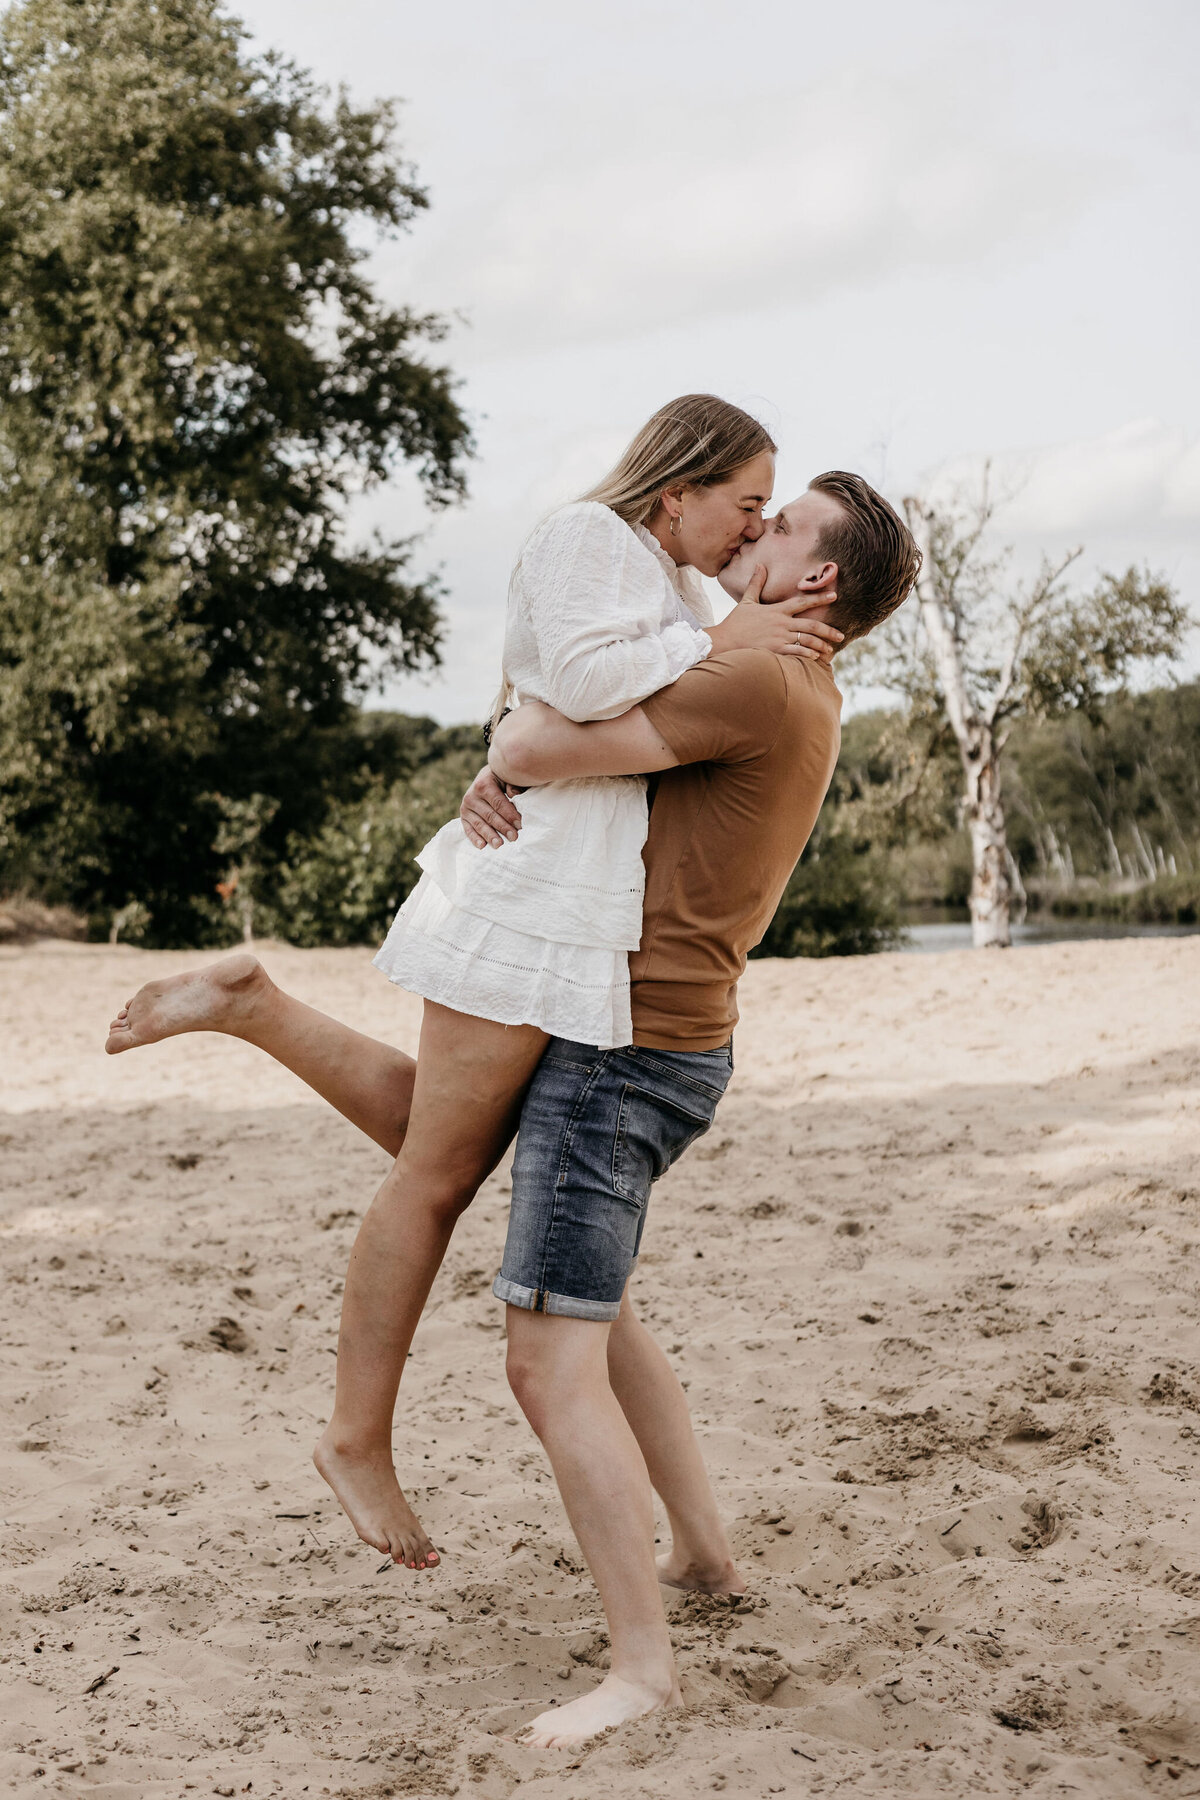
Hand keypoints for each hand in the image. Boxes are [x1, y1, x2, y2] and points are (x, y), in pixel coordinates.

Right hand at [461, 766, 522, 848]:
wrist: (486, 778)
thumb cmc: (502, 780)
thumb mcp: (508, 778)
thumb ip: (513, 786)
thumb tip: (514, 795)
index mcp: (484, 784)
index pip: (498, 803)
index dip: (509, 815)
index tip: (520, 825)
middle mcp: (471, 796)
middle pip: (490, 815)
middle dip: (503, 827)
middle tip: (514, 837)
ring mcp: (465, 808)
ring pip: (479, 824)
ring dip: (490, 836)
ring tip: (499, 845)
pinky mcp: (463, 817)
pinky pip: (468, 830)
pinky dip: (474, 838)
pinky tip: (482, 846)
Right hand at [707, 565, 842, 661]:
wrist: (723, 641)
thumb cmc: (735, 623)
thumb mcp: (746, 601)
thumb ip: (756, 583)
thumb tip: (760, 565)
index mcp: (777, 610)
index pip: (802, 602)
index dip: (819, 598)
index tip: (834, 596)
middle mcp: (781, 623)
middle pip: (811, 625)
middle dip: (828, 631)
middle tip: (841, 636)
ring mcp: (778, 638)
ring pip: (806, 640)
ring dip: (820, 646)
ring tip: (830, 651)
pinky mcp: (774, 651)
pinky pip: (795, 653)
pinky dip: (807, 655)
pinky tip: (815, 658)